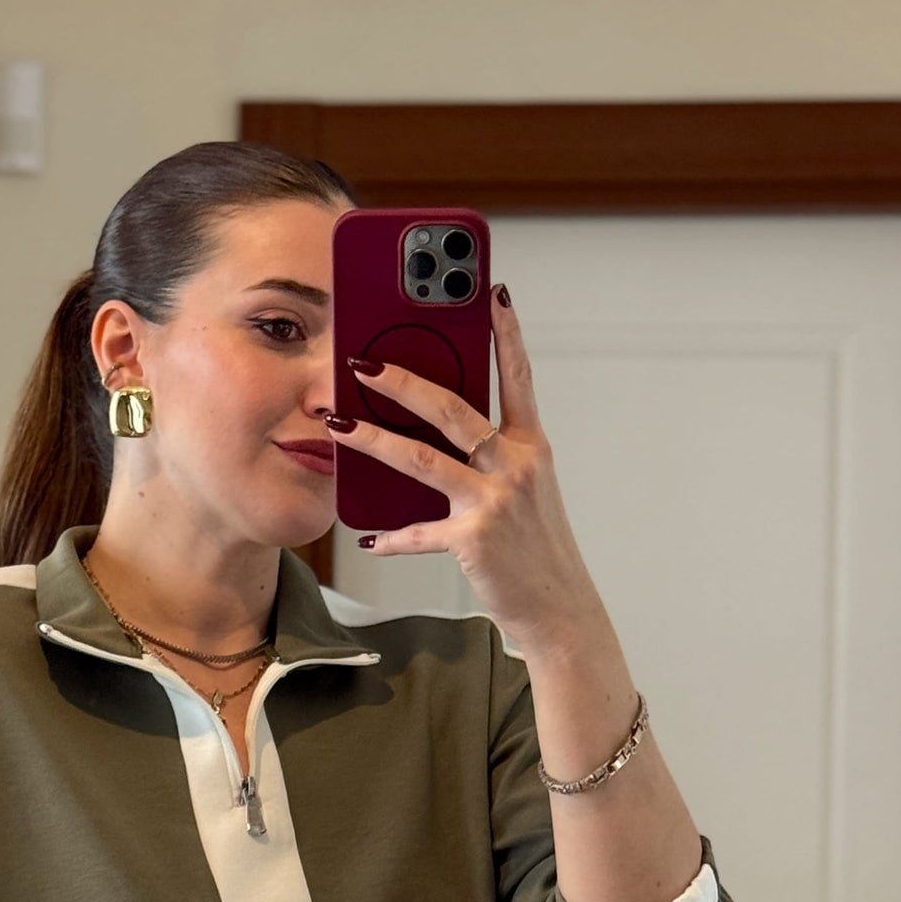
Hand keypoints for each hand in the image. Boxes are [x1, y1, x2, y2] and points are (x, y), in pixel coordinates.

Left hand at [326, 285, 623, 673]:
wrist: (560, 608)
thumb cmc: (536, 550)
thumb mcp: (525, 493)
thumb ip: (491, 459)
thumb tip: (443, 435)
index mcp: (531, 448)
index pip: (518, 378)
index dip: (505, 333)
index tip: (492, 292)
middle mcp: (516, 466)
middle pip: (453, 409)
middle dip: (404, 381)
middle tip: (364, 363)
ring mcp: (495, 501)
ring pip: (424, 459)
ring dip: (376, 440)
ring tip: (340, 425)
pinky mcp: (474, 539)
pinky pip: (420, 532)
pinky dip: (393, 536)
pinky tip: (369, 536)